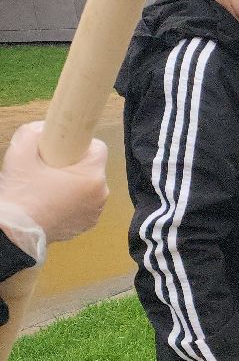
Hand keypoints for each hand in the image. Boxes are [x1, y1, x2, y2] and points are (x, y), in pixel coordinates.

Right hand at [0, 123, 109, 252]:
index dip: (78, 144)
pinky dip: (73, 201)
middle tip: (48, 170)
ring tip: (48, 188)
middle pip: (92, 168)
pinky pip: (84, 204)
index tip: (60, 149)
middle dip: (73, 165)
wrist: (14, 232)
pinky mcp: (88, 225)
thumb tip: (44, 127)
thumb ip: (33, 132)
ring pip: (89, 186)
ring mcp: (96, 212)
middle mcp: (102, 195)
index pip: (98, 148)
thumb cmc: (20, 193)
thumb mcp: (19, 153)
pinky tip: (52, 203)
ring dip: (73, 184)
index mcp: (92, 176)